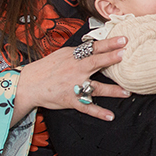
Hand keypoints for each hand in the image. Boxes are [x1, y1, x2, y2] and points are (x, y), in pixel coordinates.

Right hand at [14, 37, 128, 122]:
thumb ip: (81, 52)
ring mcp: (74, 86)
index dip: (109, 43)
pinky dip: (98, 112)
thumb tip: (98, 46)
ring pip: (95, 87)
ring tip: (127, 92)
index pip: (94, 48)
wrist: (28, 84)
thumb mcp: (63, 54)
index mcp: (75, 57)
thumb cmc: (48, 68)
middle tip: (124, 55)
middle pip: (95, 63)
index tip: (123, 40)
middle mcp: (75, 70)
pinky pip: (86, 107)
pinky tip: (110, 116)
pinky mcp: (71, 100)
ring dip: (111, 91)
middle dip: (109, 59)